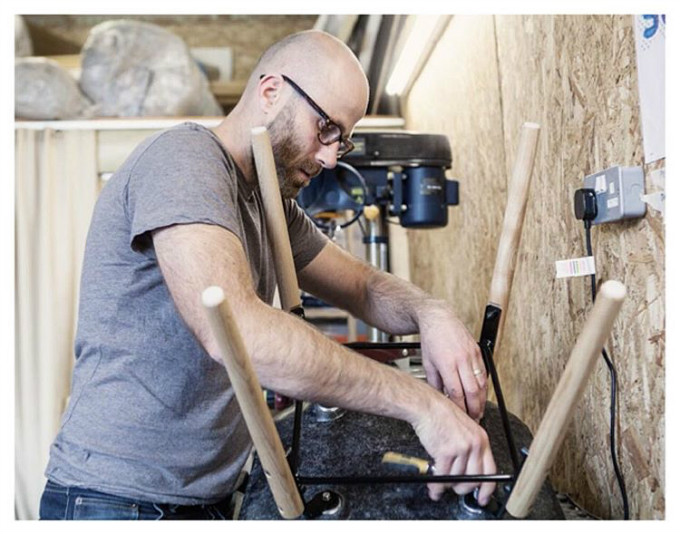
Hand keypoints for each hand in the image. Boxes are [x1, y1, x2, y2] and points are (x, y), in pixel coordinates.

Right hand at [412, 394, 495, 503]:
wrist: (426, 405)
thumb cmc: (441, 414)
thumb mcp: (464, 428)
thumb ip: (470, 448)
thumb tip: (468, 470)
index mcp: (481, 438)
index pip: (491, 470)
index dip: (487, 488)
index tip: (483, 497)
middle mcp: (474, 444)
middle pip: (474, 478)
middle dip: (463, 488)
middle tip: (455, 488)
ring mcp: (461, 448)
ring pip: (457, 478)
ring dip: (447, 486)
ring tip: (440, 484)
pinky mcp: (446, 452)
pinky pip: (443, 477)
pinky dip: (437, 485)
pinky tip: (434, 486)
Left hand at [419, 303, 487, 420]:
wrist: (438, 318)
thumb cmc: (431, 339)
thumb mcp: (427, 363)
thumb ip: (435, 383)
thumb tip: (442, 399)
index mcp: (447, 364)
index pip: (456, 393)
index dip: (460, 408)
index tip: (461, 417)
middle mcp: (462, 359)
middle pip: (473, 391)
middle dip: (475, 408)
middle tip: (474, 419)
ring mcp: (472, 355)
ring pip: (482, 383)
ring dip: (482, 400)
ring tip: (479, 410)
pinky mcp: (478, 351)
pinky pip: (484, 373)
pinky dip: (484, 386)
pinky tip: (482, 394)